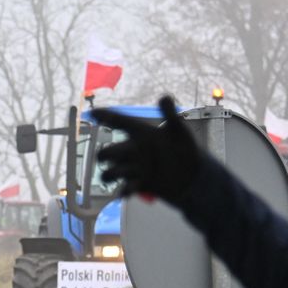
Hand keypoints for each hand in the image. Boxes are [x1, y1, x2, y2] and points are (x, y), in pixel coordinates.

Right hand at [94, 97, 208, 204]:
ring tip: (126, 173)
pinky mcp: (139, 185)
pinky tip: (127, 191)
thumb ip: (170, 115)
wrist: (193, 175)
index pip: (119, 123)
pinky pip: (124, 188)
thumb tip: (164, 97)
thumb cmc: (185, 149)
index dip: (106, 116)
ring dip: (111, 173)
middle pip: (107, 153)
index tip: (94, 113)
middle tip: (112, 156)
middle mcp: (133, 151)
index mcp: (140, 134)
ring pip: (109, 172)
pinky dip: (124, 190)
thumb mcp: (179, 130)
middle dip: (105, 155)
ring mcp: (134, 169)